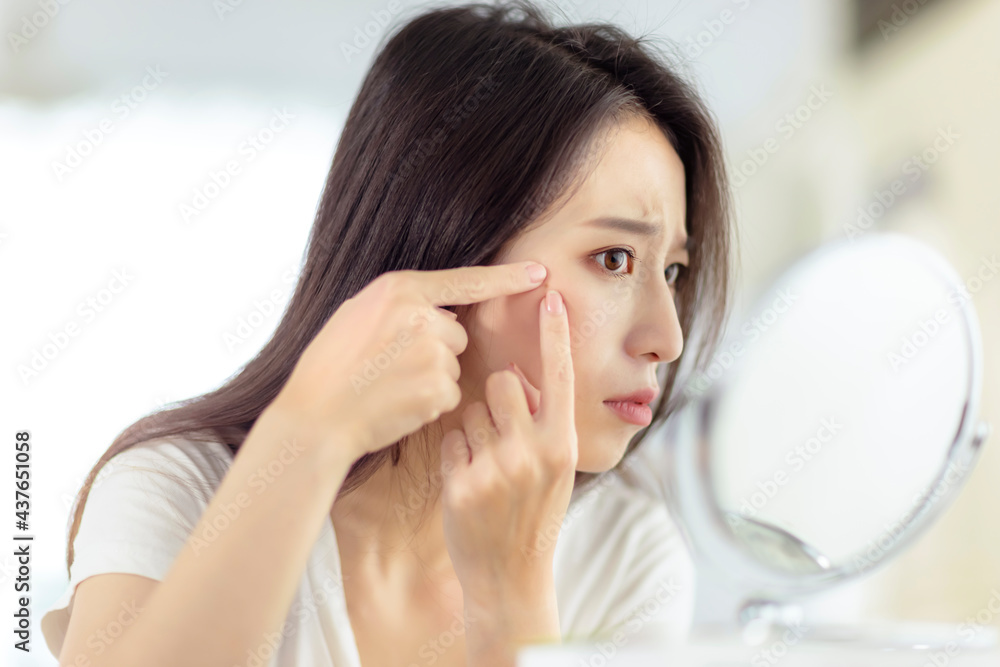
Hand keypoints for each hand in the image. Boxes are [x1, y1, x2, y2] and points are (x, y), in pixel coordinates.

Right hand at [266, 261, 547, 464]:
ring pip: (451, 365)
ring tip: (387, 386)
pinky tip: (396, 404)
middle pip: (455, 332)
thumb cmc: (330, 367)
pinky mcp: (438, 388)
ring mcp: (431, 352)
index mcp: (399, 288)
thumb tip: (437, 308)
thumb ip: (400, 304)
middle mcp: (420, 315)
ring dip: (430, 378)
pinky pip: (448, 394)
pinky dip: (429, 403)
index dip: (507, 277)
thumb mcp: (357, 314)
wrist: (315, 416)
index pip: (466, 279)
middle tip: (390, 366)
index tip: (541, 273)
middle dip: (434, 349)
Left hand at [439, 288, 577, 610]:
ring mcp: (498, 469)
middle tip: (501, 428)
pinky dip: (455, 454)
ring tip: (486, 465)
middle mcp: (535, 453)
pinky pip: (451, 439)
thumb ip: (544, 423)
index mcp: (563, 445)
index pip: (560, 376)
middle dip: (496, 394)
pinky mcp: (463, 485)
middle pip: (502, 382)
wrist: (511, 576)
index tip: (551, 296)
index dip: (555, 334)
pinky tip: (467, 483)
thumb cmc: (534, 514)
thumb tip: (520, 375)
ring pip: (471, 409)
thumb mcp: (556, 470)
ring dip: (474, 428)